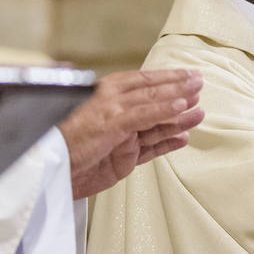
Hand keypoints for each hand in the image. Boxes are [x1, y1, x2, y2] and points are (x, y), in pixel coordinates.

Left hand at [58, 69, 203, 199]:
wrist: (53, 174)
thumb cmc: (69, 140)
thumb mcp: (109, 119)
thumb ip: (141, 111)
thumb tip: (171, 99)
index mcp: (110, 97)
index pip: (147, 85)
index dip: (171, 81)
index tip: (191, 79)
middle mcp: (119, 114)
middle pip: (155, 103)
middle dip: (179, 95)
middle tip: (200, 88)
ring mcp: (123, 138)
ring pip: (158, 126)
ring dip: (179, 119)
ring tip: (199, 114)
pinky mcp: (125, 160)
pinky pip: (152, 150)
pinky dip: (168, 144)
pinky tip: (183, 137)